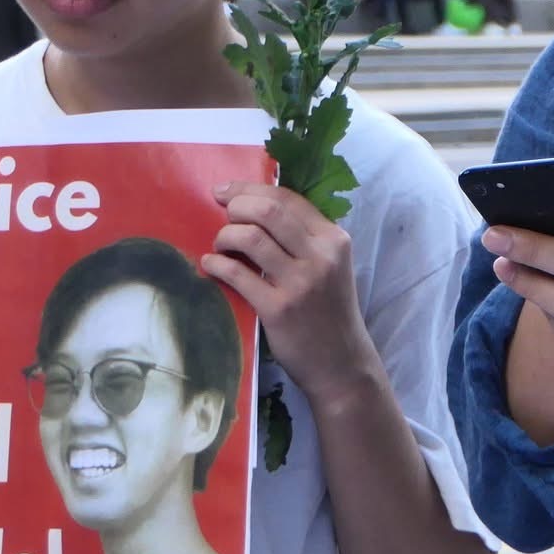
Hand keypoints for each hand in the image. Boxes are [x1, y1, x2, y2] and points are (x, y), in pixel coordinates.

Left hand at [204, 183, 375, 398]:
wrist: (341, 364)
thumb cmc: (330, 313)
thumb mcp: (331, 267)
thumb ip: (305, 240)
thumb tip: (256, 210)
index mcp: (334, 240)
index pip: (288, 199)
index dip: (251, 189)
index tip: (227, 192)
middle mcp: (321, 256)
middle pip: (268, 210)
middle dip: (236, 205)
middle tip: (222, 215)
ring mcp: (300, 283)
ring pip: (250, 237)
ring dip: (225, 235)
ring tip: (220, 245)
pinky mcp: (278, 309)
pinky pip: (237, 274)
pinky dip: (217, 264)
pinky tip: (211, 265)